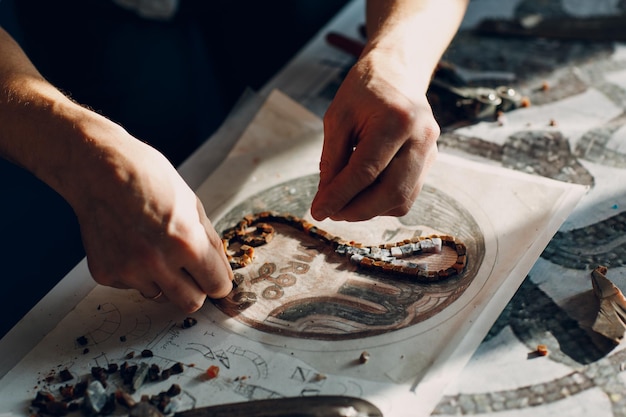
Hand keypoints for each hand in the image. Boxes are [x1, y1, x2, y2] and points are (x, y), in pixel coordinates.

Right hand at [68, 123, 233, 312]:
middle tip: (189, 270)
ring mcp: (128, 271)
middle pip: (191, 303)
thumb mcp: (193, 205)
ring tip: (153, 247)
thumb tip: (222, 273)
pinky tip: (129, 243)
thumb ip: (210, 243)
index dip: (219, 282)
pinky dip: (135, 272)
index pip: (217, 286)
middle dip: (196, 289)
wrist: (98, 170)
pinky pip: (132, 285)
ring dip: (163, 280)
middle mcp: (157, 263)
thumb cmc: (148, 178)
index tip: (214, 278)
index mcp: (186, 243)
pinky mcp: (106, 274)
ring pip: (160, 295)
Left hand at [311, 49, 439, 221]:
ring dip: (370, 210)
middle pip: (390, 193)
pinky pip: (407, 195)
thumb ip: (332, 159)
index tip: (318, 211)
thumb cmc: (364, 90)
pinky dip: (382, 202)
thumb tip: (326, 199)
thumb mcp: (338, 117)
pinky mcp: (430, 160)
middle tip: (332, 212)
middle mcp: (421, 138)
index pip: (365, 171)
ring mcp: (430, 151)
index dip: (339, 196)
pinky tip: (364, 192)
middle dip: (357, 211)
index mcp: (397, 120)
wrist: (397, 71)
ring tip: (345, 202)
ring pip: (402, 200)